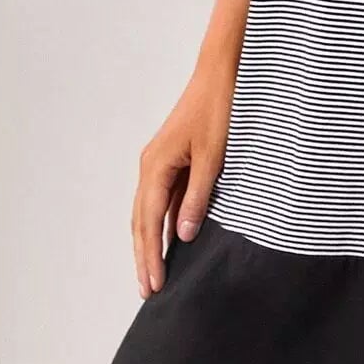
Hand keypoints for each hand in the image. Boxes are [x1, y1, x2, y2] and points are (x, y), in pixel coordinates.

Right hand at [131, 62, 234, 299]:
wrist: (222, 72)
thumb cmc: (219, 107)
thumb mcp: (214, 155)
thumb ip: (199, 196)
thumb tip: (184, 235)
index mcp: (156, 166)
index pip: (149, 222)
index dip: (150, 256)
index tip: (154, 285)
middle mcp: (151, 166)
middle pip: (141, 221)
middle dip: (144, 256)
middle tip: (148, 291)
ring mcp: (160, 163)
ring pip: (150, 212)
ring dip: (151, 242)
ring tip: (154, 274)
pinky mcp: (173, 160)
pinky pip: (164, 199)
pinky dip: (165, 222)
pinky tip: (173, 240)